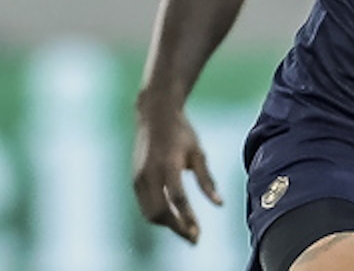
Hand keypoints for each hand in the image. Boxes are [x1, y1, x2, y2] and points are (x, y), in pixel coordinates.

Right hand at [133, 93, 221, 242]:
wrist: (155, 115)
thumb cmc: (182, 133)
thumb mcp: (198, 153)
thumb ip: (207, 180)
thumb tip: (220, 204)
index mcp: (168, 164)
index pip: (177, 198)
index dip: (187, 218)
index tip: (198, 233)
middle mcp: (150, 172)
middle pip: (159, 211)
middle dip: (176, 228)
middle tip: (194, 237)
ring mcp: (139, 177)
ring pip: (150, 213)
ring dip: (167, 225)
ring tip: (186, 229)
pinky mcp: (134, 180)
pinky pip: (145, 206)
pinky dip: (158, 216)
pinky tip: (173, 217)